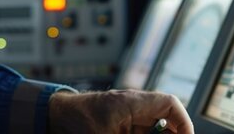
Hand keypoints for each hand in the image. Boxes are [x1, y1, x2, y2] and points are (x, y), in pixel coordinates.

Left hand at [47, 90, 193, 133]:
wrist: (49, 118)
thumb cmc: (74, 123)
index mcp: (132, 102)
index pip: (169, 104)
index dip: (183, 122)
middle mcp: (131, 108)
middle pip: (164, 122)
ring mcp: (123, 119)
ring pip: (151, 130)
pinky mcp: (116, 128)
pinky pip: (137, 132)